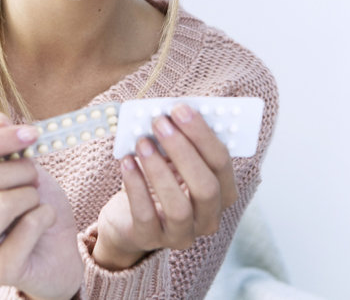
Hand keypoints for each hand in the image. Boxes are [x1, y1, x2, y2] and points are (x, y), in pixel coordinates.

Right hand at [0, 112, 82, 299]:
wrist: (57, 252)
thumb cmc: (32, 208)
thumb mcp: (20, 169)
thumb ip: (3, 144)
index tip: (33, 134)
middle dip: (23, 171)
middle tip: (35, 181)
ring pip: (2, 203)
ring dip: (32, 196)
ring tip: (36, 203)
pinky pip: (27, 227)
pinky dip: (45, 216)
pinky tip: (45, 222)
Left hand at [94, 103, 238, 269]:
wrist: (129, 218)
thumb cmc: (160, 180)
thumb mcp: (174, 160)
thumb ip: (180, 139)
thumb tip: (170, 112)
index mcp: (223, 192)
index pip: (222, 163)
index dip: (203, 135)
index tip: (181, 109)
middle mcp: (209, 218)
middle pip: (206, 187)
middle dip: (183, 150)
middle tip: (160, 122)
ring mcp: (182, 234)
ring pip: (178, 206)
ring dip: (159, 169)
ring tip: (141, 142)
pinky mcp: (151, 240)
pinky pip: (145, 215)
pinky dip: (135, 186)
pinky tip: (126, 162)